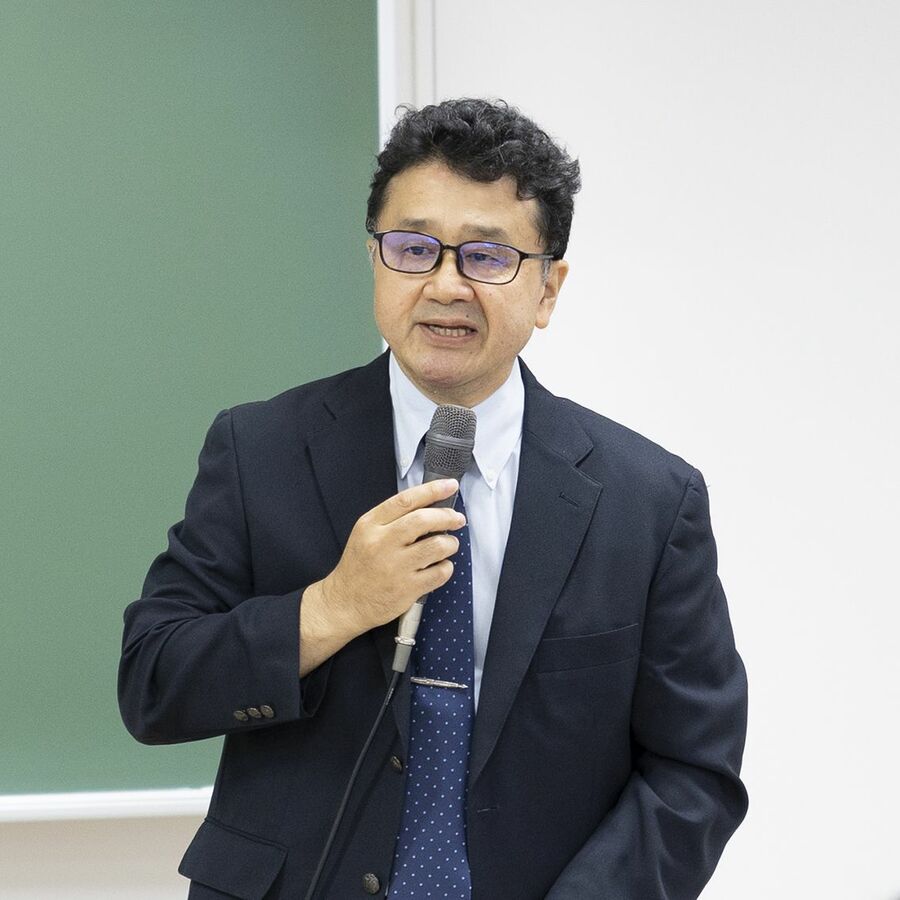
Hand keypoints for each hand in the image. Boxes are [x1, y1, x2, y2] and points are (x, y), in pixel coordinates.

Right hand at [299, 479, 464, 674]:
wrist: (345, 602)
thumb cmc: (360, 565)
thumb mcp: (365, 533)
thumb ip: (392, 519)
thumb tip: (430, 505)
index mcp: (370, 525)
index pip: (405, 500)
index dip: (432, 490)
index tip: (451, 486)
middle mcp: (382, 544)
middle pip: (423, 520)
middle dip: (447, 517)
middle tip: (457, 519)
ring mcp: (395, 567)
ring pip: (437, 546)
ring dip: (450, 543)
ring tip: (449, 545)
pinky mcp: (407, 589)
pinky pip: (440, 572)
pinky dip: (446, 567)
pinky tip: (440, 566)